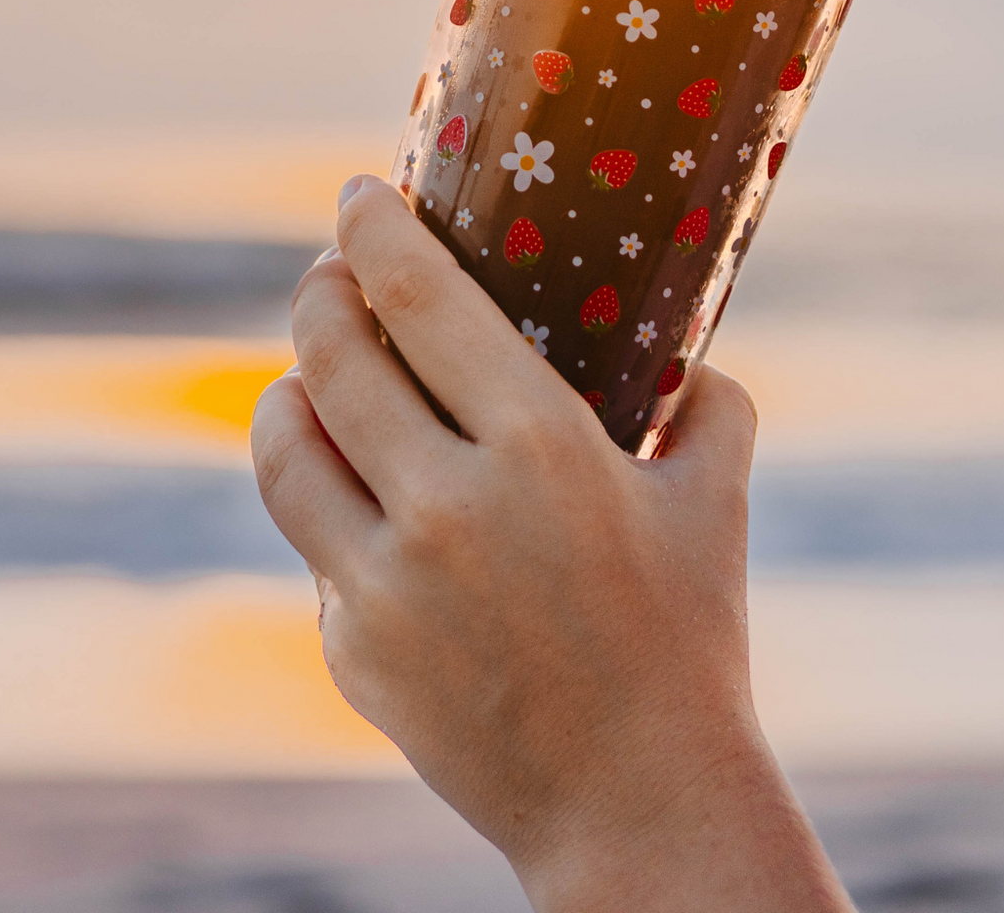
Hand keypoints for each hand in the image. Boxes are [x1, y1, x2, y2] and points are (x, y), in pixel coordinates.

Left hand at [251, 177, 848, 912]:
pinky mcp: (350, 647)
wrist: (639, 810)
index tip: (356, 194)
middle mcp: (444, 505)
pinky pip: (313, 545)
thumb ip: (712, 409)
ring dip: (289, 390)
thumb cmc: (690, 645)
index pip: (418, 297)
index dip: (372, 229)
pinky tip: (362, 499)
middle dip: (320, 293)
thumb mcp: (718, 505)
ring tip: (310, 376)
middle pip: (329, 356)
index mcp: (537, 446)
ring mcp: (382, 584)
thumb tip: (697, 356)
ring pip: (284, 447)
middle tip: (331, 274)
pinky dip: (329, 502)